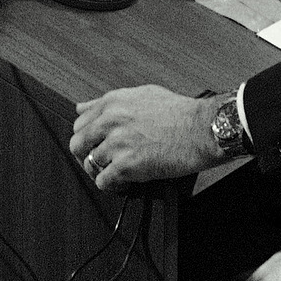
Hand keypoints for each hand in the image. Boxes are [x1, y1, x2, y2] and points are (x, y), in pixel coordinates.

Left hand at [71, 85, 224, 192]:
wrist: (202, 130)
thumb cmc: (181, 113)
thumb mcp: (144, 94)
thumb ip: (111, 102)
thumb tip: (84, 106)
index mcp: (114, 102)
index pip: (80, 122)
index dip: (87, 137)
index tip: (94, 144)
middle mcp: (111, 121)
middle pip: (77, 145)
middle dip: (87, 155)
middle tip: (102, 161)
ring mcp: (117, 144)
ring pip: (90, 165)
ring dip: (104, 170)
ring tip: (120, 171)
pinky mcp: (125, 166)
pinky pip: (103, 182)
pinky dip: (113, 185)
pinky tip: (126, 181)